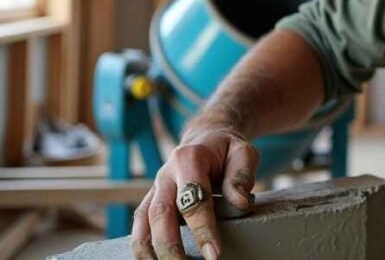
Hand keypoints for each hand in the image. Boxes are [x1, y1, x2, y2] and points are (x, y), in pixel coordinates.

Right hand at [131, 124, 258, 259]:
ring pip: (142, 223)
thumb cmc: (227, 150)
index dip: (203, 228)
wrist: (207, 139)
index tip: (214, 254)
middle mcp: (165, 175)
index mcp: (189, 159)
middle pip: (160, 214)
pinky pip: (139, 227)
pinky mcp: (149, 202)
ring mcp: (154, 189)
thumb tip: (240, 203)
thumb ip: (241, 175)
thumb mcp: (243, 153)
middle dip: (171, 247)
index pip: (193, 198)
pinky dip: (143, 248)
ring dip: (151, 252)